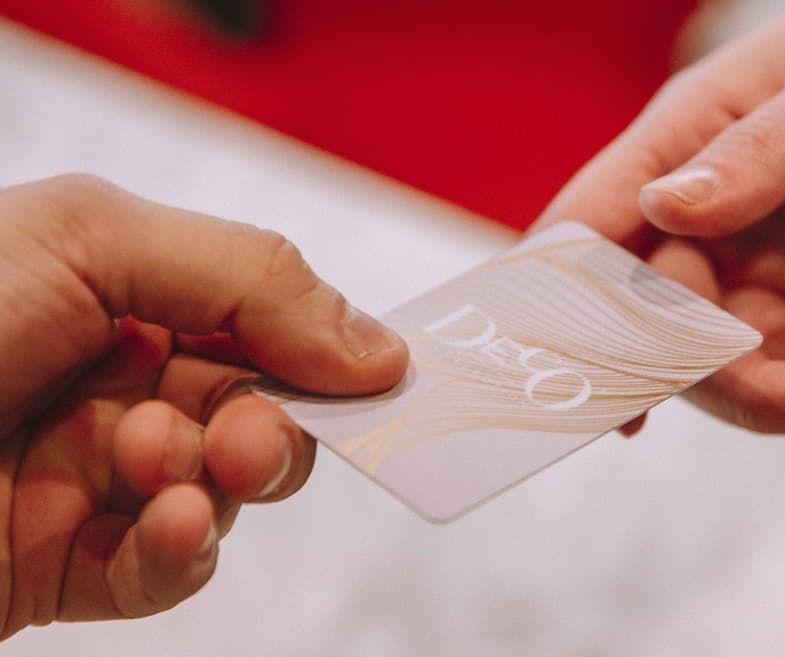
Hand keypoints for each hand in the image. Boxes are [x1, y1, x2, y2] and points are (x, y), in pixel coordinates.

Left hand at [0, 175, 407, 637]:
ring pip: (228, 494)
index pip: (270, 323)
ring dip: (219, 484)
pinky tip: (164, 528)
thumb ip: (250, 278)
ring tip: (167, 467)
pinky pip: (169, 569)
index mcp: (130, 295)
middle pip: (265, 412)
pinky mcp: (75, 563)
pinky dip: (182, 555)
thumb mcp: (91, 240)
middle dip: (273, 426)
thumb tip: (376, 347)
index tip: (384, 376)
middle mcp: (123, 382)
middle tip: (244, 431)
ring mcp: (103, 476)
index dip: (329, 349)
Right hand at [537, 0, 784, 433]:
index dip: (570, 315)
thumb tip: (664, 209)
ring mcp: (766, 263)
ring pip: (767, 368)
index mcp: (685, 143)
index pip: (591, 234)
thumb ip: (761, 152)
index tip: (600, 393)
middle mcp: (711, 216)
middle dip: (761, 385)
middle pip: (678, 338)